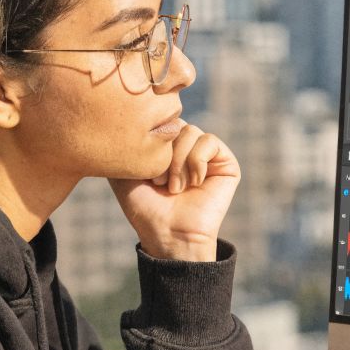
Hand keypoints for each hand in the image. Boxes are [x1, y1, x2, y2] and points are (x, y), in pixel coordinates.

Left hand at [108, 121, 240, 260]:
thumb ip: (123, 143)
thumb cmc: (145, 208)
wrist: (169, 233)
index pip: (159, 121)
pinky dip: (197, 162)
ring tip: (175, 188)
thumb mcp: (124, 171)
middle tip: (160, 183)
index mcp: (166, 146)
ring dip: (179, 162)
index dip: (151, 144)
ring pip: (192, 132)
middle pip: (175, 124)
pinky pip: (210, 142)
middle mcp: (187, 147)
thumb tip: (124, 117)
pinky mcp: (226, 163)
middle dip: (165, 155)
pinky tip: (195, 183)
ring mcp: (208, 155)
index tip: (146, 176)